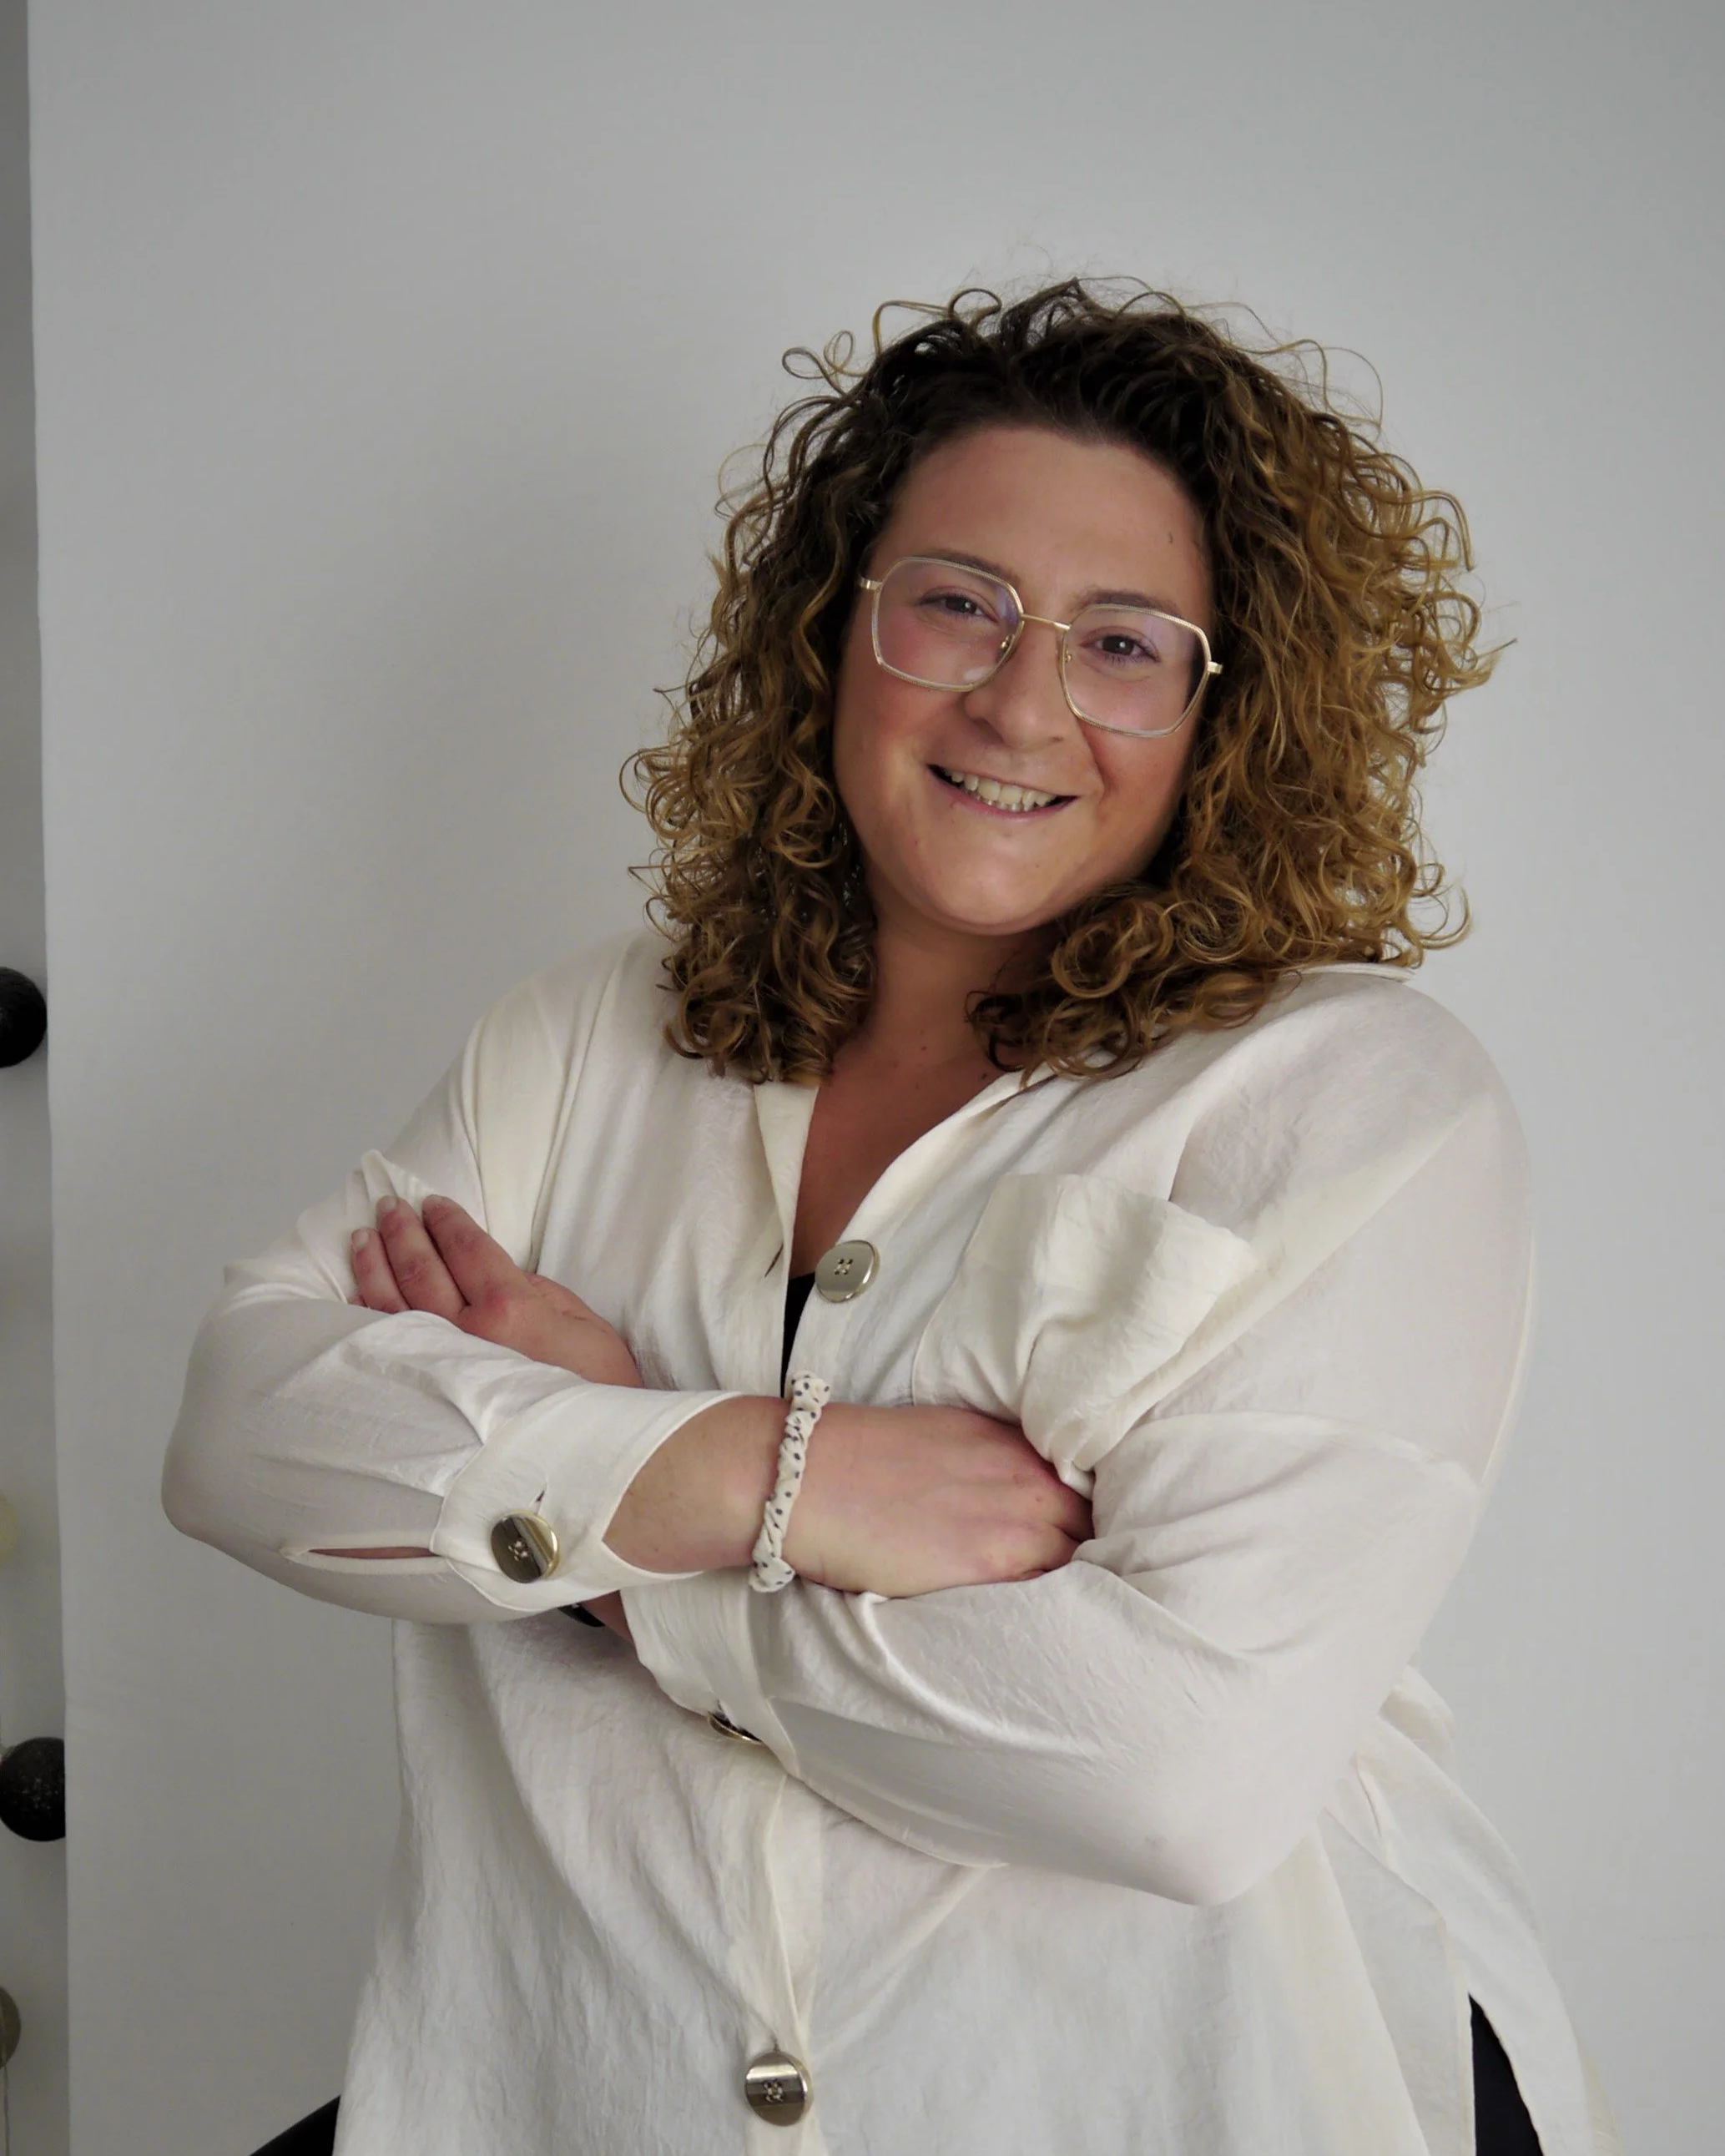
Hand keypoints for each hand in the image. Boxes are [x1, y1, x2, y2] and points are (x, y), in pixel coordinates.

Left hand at [349, 1193, 642, 1388]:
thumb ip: (538, 1290)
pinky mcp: (426, 1397)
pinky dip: (367, 1315)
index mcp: (509, 1309)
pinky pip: (384, 1348)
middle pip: (422, 1268)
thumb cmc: (596, 1393)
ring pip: (392, 1304)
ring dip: (375, 1264)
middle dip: (404, 1230)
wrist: (586, 1460)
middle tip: (390, 1206)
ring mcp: (438, 1369)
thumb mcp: (584, 1326)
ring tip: (363, 1236)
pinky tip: (358, 1295)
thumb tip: (497, 1273)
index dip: (448, 1220)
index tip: (433, 1203)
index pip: (466, 1248)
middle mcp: (465, 1335)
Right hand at [603, 1395, 1091, 1598]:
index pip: (1084, 1485)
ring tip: (1074, 1616)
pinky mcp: (991, 1562)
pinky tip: (1049, 1626)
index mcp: (1011, 1443)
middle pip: (1094, 1523)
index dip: (1085, 1517)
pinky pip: (1050, 1589)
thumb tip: (1010, 1498)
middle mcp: (1026, 1475)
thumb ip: (988, 1464)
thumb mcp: (939, 1437)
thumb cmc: (856, 1461)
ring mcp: (1015, 1519)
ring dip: (1081, 1583)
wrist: (802, 1478)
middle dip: (1093, 1550)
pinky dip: (1057, 1606)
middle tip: (1088, 1586)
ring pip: (1082, 1559)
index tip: (1082, 1541)